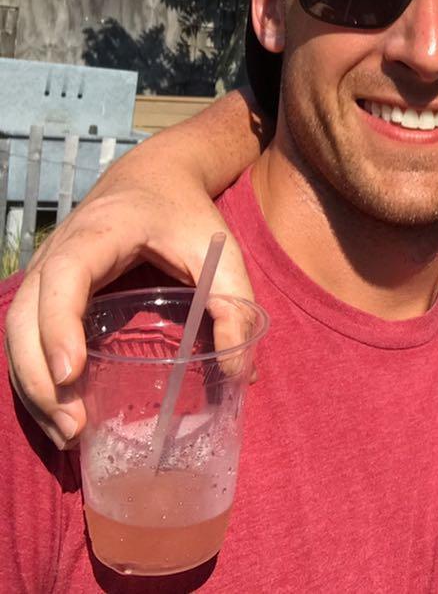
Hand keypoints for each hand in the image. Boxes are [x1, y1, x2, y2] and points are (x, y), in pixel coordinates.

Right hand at [4, 184, 251, 448]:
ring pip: (15, 333)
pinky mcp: (46, 291)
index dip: (59, 326)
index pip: (64, 277)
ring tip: (68, 436)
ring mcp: (44, 272)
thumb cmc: (186, 213)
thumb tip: (241, 373)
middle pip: (24, 317)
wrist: (155, 176)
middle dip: (41, 377)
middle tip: (74, 428)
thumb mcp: (219, 250)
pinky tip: (60, 415)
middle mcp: (57, 252)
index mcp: (99, 233)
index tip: (72, 373)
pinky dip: (35, 377)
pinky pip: (25, 336)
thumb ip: (234, 302)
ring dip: (33, 387)